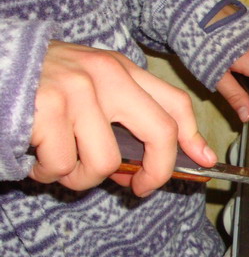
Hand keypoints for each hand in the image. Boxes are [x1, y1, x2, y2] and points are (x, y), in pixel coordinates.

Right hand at [29, 41, 216, 196]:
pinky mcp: (47, 109)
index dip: (194, 138)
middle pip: (160, 132)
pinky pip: (64, 165)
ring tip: (59, 163)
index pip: (174, 103)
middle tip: (139, 187)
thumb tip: (141, 170)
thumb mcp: (86, 90)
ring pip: (106, 161)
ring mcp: (77, 90)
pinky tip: (36, 156)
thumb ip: (117, 123)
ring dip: (81, 176)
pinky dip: (48, 172)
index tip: (204, 162)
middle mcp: (105, 75)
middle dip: (157, 171)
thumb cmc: (38, 86)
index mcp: (119, 69)